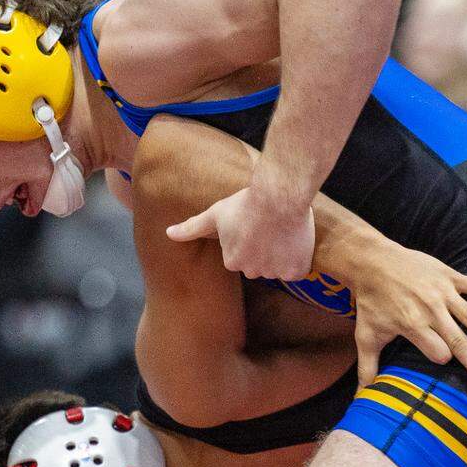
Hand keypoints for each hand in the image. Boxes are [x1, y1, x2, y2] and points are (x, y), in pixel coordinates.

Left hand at [167, 187, 315, 279]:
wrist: (279, 195)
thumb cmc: (245, 202)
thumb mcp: (215, 214)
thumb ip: (192, 227)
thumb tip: (168, 234)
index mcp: (232, 261)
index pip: (242, 257)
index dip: (250, 240)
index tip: (253, 226)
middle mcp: (252, 271)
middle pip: (261, 264)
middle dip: (265, 250)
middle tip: (269, 227)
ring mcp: (275, 272)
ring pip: (280, 267)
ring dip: (282, 254)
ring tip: (282, 231)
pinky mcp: (296, 270)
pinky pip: (297, 271)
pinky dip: (298, 260)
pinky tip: (295, 242)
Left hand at [350, 240, 466, 386]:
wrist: (373, 261)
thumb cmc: (371, 302)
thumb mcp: (367, 336)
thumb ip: (367, 369)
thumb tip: (362, 397)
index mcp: (412, 325)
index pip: (437, 352)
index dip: (441, 358)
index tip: (443, 360)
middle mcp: (430, 310)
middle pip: (458, 341)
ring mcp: (443, 292)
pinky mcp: (449, 276)